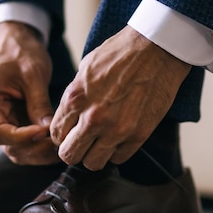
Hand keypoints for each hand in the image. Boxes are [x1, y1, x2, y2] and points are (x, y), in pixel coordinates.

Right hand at [0, 21, 58, 164]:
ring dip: (39, 152)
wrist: (14, 40)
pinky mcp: (11, 120)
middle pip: (8, 146)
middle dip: (35, 149)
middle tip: (60, 145)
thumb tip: (49, 130)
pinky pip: (23, 141)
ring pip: (17, 148)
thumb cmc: (20, 51)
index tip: (45, 132)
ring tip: (61, 146)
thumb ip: (39, 102)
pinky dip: (39, 144)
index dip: (22, 138)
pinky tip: (57, 142)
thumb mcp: (32, 73)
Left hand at [50, 26, 190, 169]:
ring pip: (93, 163)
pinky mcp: (138, 135)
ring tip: (101, 141)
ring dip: (95, 154)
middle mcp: (93, 118)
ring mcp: (116, 129)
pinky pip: (119, 158)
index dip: (61, 135)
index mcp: (75, 99)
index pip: (56, 135)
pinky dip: (117, 151)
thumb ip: (75, 95)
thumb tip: (69, 115)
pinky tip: (119, 137)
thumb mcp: (85, 68)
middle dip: (73, 150)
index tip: (70, 132)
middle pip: (70, 155)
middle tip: (82, 141)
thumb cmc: (120, 53)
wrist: (156, 49)